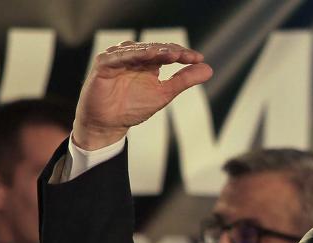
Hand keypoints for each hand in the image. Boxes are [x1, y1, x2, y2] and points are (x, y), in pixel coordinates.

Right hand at [72, 41, 212, 149]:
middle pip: (155, 48)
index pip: (167, 52)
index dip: (183, 54)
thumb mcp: (164, 93)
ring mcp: (117, 58)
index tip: (199, 59)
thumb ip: (184, 80)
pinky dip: (133, 55)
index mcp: (147, 61)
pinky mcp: (104, 64)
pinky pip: (119, 57)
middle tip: (189, 57)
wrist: (109, 124)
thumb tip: (208, 69)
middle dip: (172, 51)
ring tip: (173, 54)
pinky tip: (149, 55)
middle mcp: (133, 56)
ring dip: (156, 51)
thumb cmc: (133, 107)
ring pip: (139, 50)